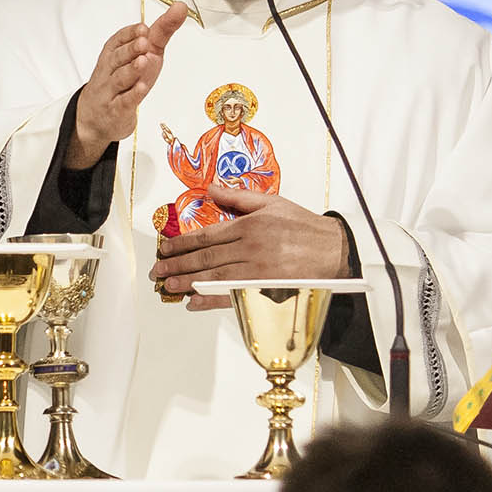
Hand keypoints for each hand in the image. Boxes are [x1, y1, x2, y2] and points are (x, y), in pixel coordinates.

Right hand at [69, 5, 189, 169]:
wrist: (98, 116)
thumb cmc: (125, 80)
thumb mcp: (145, 53)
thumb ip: (162, 31)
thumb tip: (180, 6)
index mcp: (114, 53)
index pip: (117, 40)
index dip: (129, 34)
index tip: (143, 27)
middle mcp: (110, 70)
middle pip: (117, 58)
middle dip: (130, 49)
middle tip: (144, 41)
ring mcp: (111, 91)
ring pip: (119, 79)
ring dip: (131, 70)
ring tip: (143, 61)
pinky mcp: (117, 110)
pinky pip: (124, 102)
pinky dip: (132, 94)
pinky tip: (142, 87)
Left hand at [150, 182, 350, 306]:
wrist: (334, 250)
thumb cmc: (303, 226)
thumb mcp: (271, 202)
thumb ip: (238, 198)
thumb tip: (211, 189)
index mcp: (249, 226)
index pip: (206, 236)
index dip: (181, 244)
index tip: (164, 249)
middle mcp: (250, 248)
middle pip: (204, 258)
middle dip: (177, 265)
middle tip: (157, 270)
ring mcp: (257, 271)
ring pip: (213, 276)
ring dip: (187, 283)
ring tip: (168, 285)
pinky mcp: (265, 289)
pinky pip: (232, 295)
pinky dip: (211, 300)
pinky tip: (194, 302)